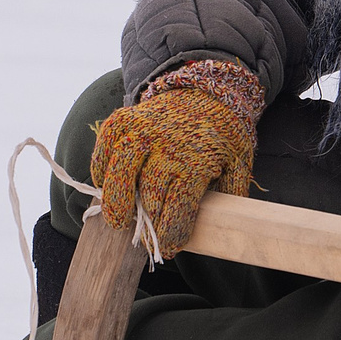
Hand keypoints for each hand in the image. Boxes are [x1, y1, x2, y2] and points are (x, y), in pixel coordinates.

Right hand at [90, 70, 257, 258]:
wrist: (206, 90)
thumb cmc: (221, 134)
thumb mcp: (239, 160)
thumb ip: (234, 190)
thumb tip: (224, 222)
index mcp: (197, 158)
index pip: (179, 205)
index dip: (172, 233)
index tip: (170, 249)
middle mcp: (167, 144)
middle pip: (149, 194)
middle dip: (148, 225)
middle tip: (148, 242)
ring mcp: (142, 129)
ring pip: (120, 169)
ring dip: (115, 200)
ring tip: (117, 222)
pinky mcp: (123, 119)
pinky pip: (105, 146)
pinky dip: (100, 168)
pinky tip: (105, 187)